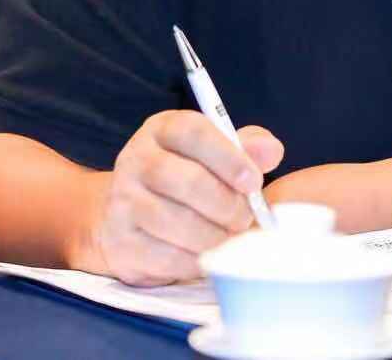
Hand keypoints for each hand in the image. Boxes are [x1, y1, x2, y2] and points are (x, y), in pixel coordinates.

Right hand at [73, 111, 282, 285]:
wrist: (128, 218)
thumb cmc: (186, 178)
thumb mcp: (215, 154)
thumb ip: (247, 148)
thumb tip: (271, 151)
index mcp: (163, 130)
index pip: (194, 133)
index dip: (229, 158)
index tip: (254, 182)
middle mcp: (135, 160)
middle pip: (188, 181)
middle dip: (228, 205)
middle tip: (246, 218)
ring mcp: (122, 202)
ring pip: (177, 223)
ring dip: (215, 236)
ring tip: (230, 238)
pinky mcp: (121, 242)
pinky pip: (166, 257)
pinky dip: (196, 261)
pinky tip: (207, 256)